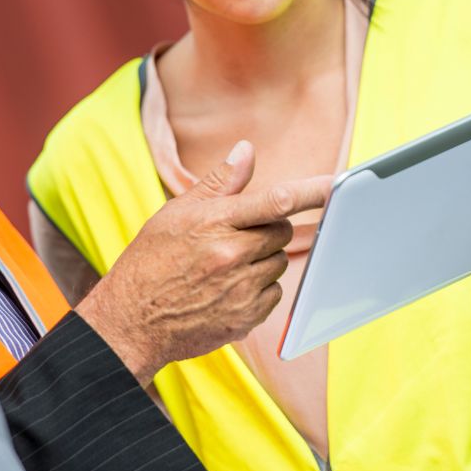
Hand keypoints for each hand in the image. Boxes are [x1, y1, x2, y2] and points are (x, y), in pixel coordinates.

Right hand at [76, 140, 330, 384]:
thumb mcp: (177, 213)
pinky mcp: (245, 318)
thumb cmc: (152, 260)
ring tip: (227, 265)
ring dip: (264, 259)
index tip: (338, 184)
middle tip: (238, 235)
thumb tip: (247, 150)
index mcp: (215, 222)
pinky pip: (275, 294)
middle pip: (282, 231)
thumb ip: (218, 183)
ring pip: (279, 263)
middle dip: (268, 229)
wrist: (132, 320)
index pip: (276, 201)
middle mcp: (231, 255)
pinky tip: (229, 289)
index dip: (312, 191)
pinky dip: (260, 289)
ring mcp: (240, 289)